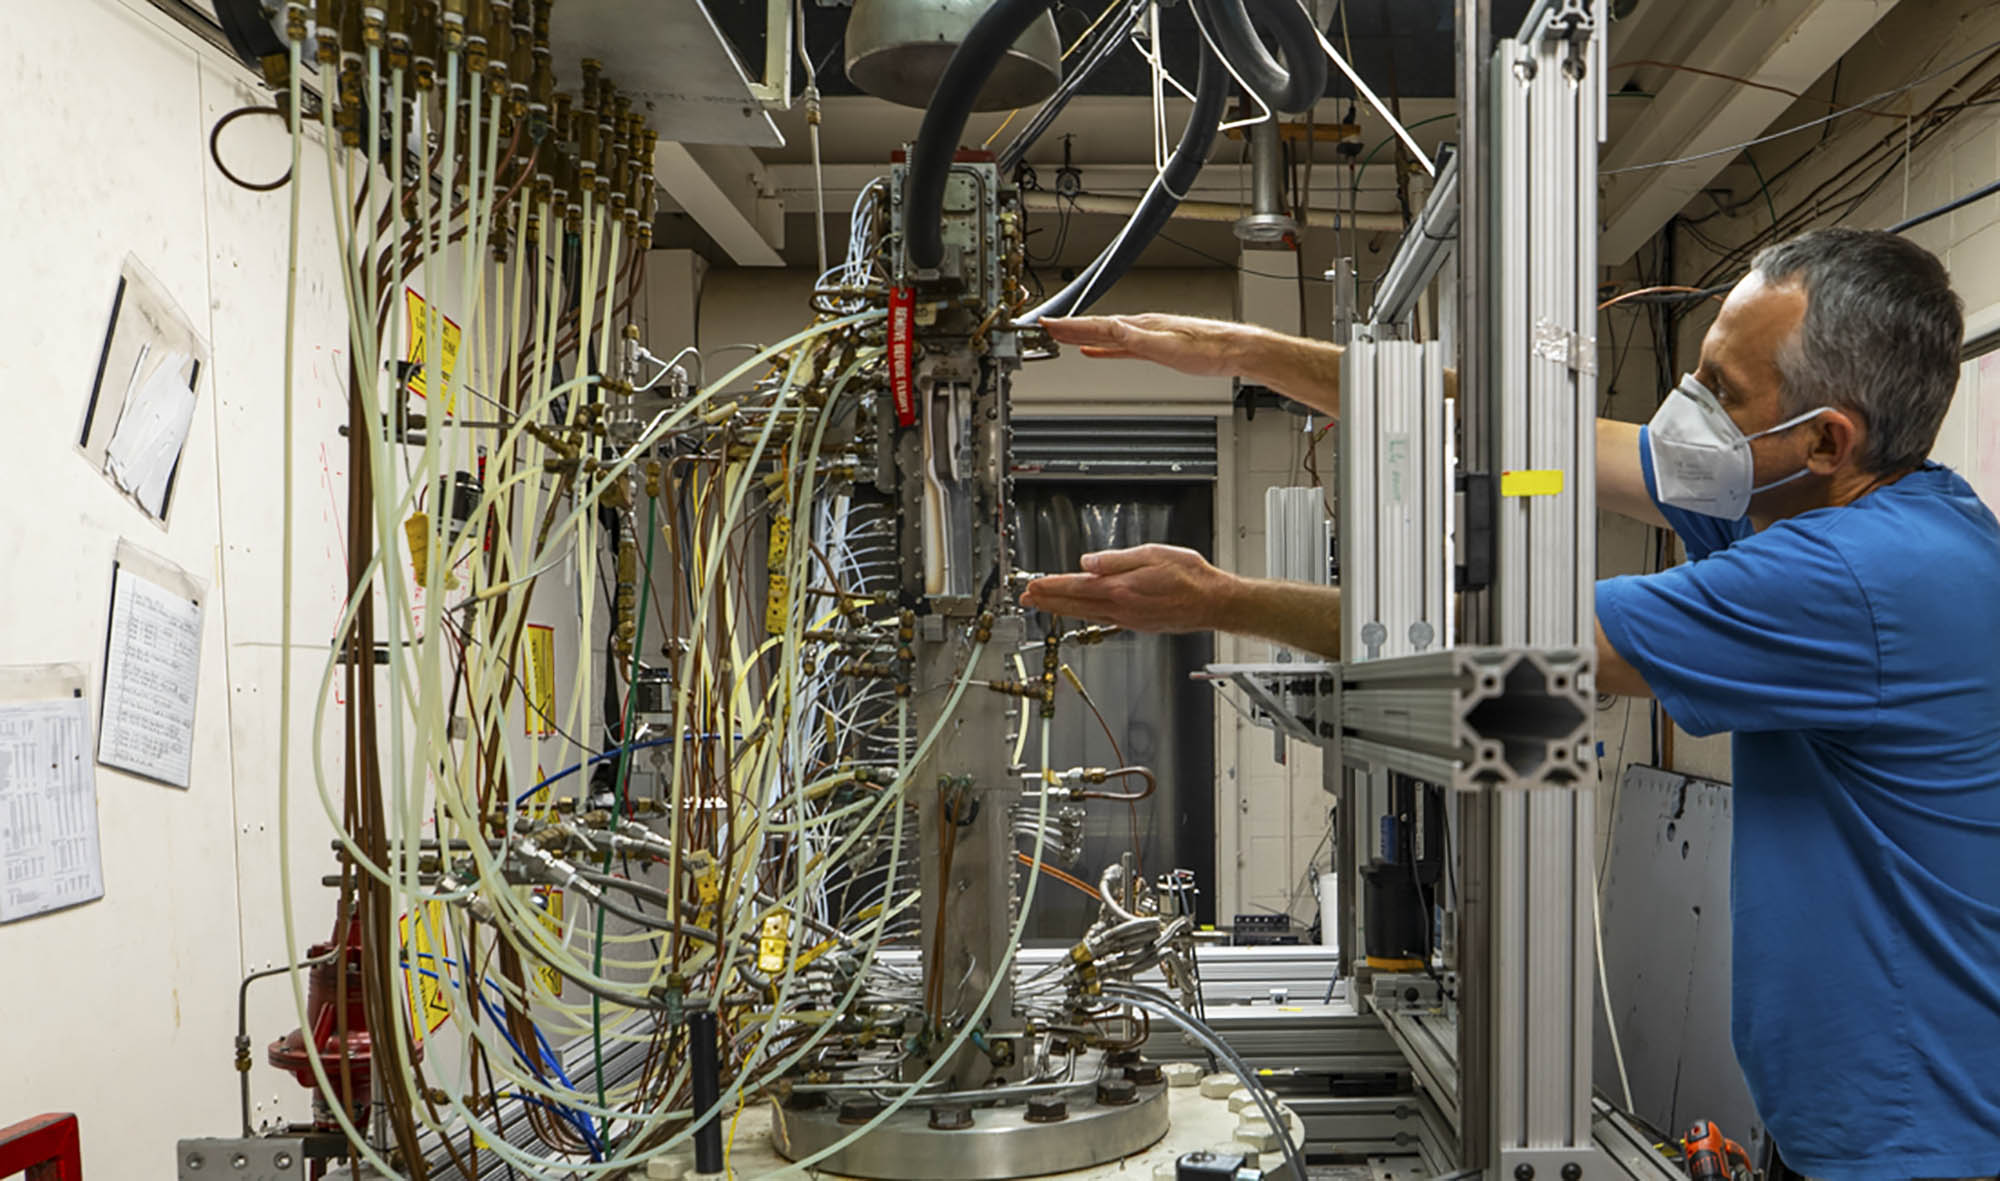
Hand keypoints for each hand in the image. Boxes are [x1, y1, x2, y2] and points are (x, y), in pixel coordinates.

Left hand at [1019, 544, 1238, 633]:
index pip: (1077, 586)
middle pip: (1075, 604)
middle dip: (1048, 600)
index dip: (1052, 585)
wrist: (1213, 603)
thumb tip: (1088, 562)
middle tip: (1027, 598)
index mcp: (1122, 589)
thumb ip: (1116, 559)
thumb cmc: (1191, 577)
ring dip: (1061, 609)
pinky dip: (1083, 615)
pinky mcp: (1137, 624)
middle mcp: (1122, 608)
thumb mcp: (1153, 555)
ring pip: (1086, 614)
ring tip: (1043, 605)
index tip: (1033, 585)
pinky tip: (1079, 612)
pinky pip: (1101, 619)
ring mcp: (1128, 619)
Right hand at [1042, 314, 1258, 379]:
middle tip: (1046, 327)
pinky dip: (1105, 348)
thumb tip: (1110, 329)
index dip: (1071, 325)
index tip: (1048, 324)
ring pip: (1107, 335)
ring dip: (1084, 336)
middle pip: (1098, 327)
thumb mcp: (1168, 347)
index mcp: (1142, 326)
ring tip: (1064, 336)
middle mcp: (1142, 327)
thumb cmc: (1210, 349)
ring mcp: (1148, 336)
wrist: (1236, 350)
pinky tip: (1097, 351)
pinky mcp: (1157, 347)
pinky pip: (1122, 347)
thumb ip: (1136, 339)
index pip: (1098, 325)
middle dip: (1070, 327)